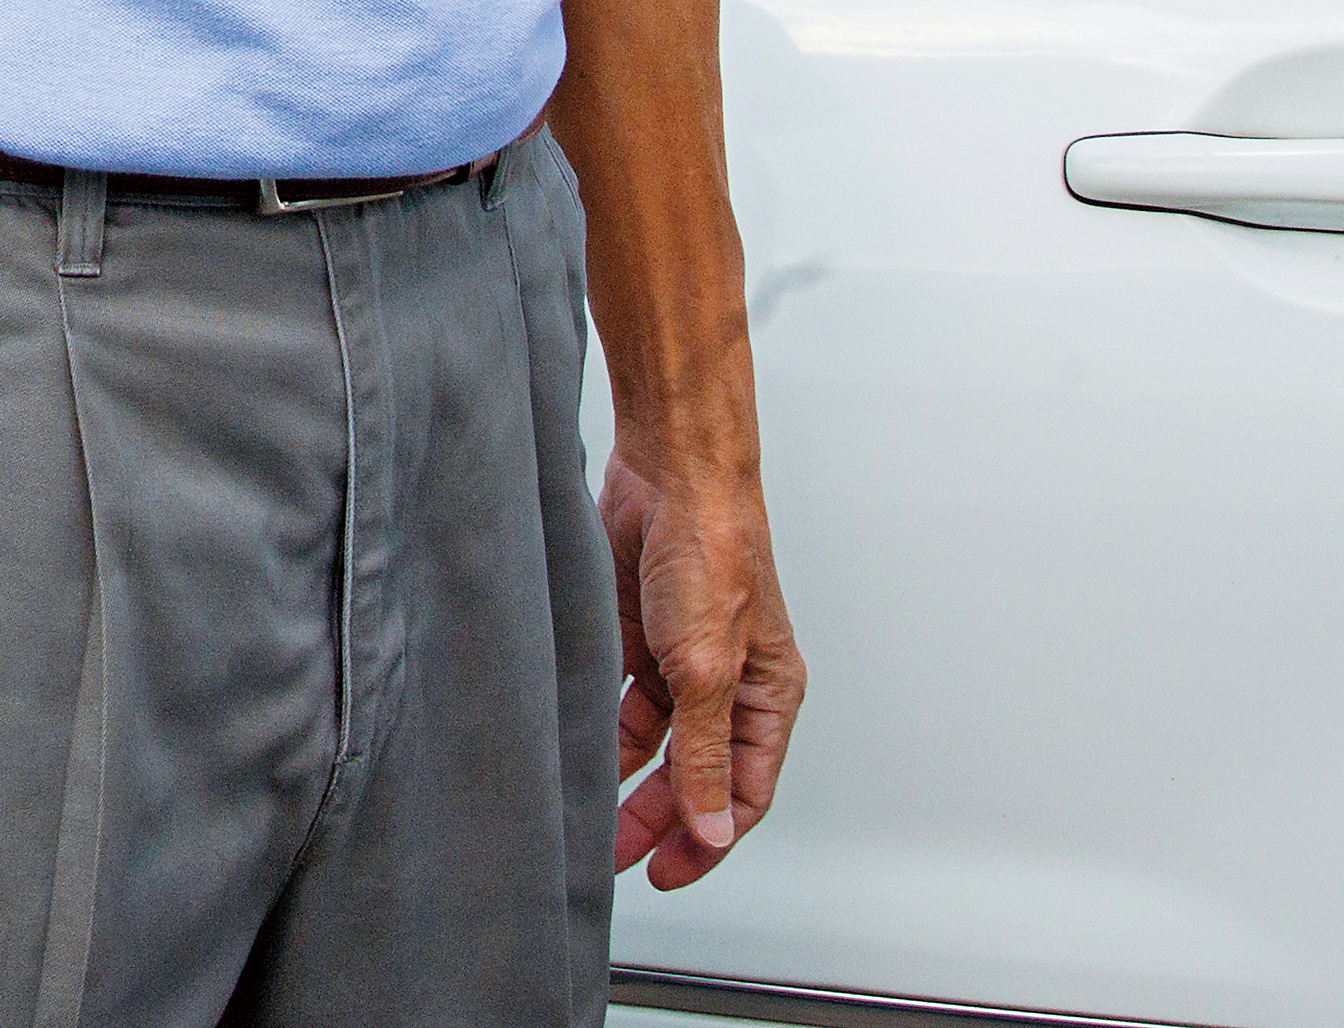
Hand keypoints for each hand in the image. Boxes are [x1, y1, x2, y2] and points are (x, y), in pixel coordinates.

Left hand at [603, 435, 802, 888]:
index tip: (666, 872)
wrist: (670, 470)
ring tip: (588, 814)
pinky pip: (619, 699)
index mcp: (768, 695)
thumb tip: (711, 827)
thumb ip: (703, 752)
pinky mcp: (638, 633)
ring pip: (652, 742)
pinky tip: (575, 751)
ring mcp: (681, 658)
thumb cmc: (713, 552)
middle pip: (694, 773)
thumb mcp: (706, 668)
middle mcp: (728, 683)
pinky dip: (599, 728)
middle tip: (615, 857)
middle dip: (659, 818)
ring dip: (624, 779)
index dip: (708, 837)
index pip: (742, 790)